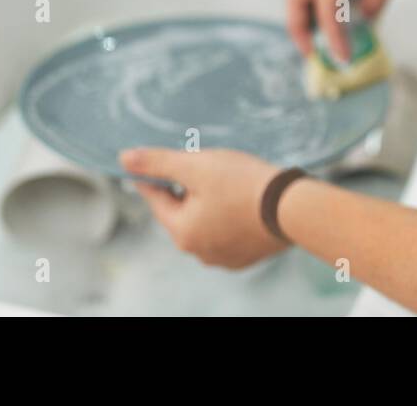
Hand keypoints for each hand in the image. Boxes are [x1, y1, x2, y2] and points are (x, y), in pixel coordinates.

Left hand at [120, 147, 289, 269]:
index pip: (157, 199)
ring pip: (206, 224)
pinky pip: (228, 233)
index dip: (154, 176)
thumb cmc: (243, 183)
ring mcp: (224, 257)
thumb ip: (158, 162)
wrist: (294, 208)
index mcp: (182, 231)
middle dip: (188, 190)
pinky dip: (230, 218)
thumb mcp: (196, 165)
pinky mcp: (247, 256)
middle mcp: (199, 251)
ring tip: (228, 182)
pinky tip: (244, 201)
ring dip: (209, 205)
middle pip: (183, 213)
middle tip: (205, 167)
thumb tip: (123, 158)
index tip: (153, 163)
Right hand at [286, 0, 416, 62]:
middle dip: (300, 29)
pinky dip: (320, 2)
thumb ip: (374, 1)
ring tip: (323, 39)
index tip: (344, 58)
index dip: (333, 36)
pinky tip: (338, 16)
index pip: (326, 7)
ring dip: (308, 16)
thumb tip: (363, 23)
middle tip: (314, 54)